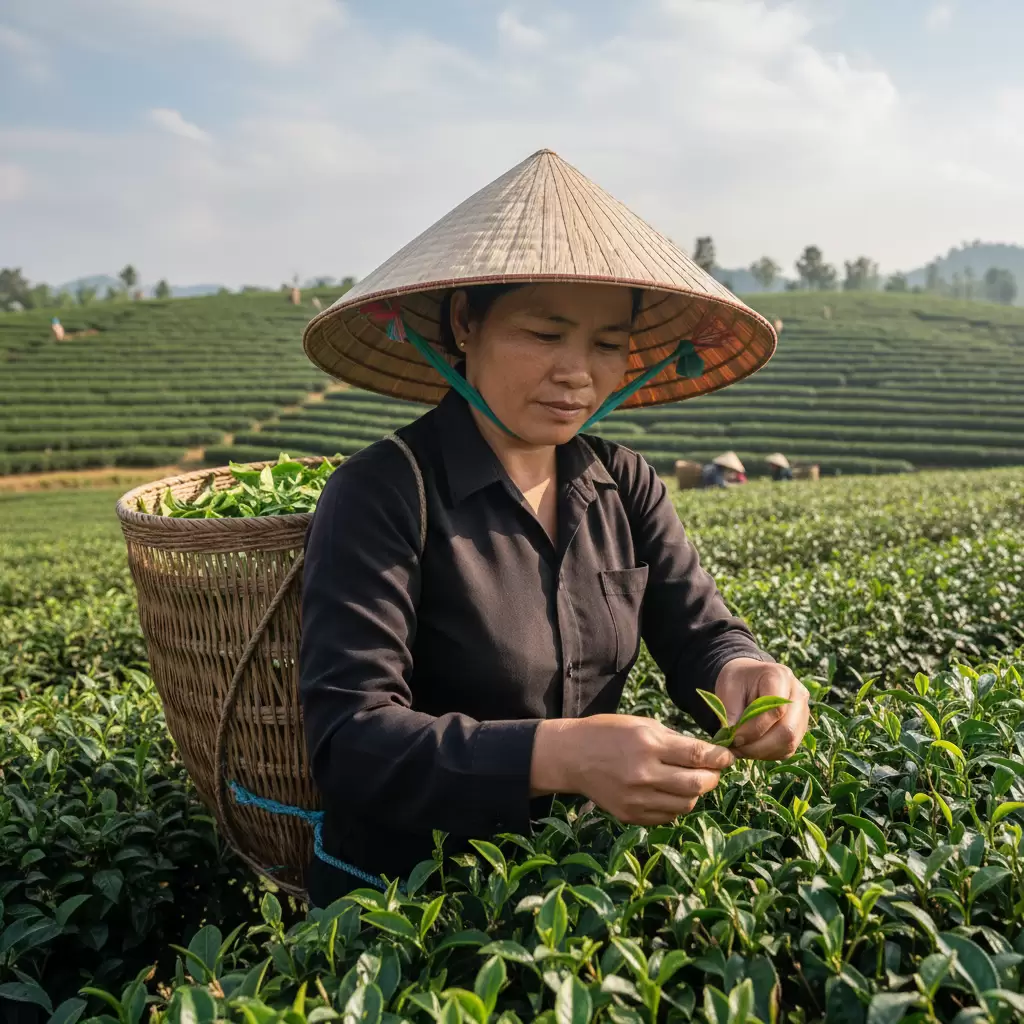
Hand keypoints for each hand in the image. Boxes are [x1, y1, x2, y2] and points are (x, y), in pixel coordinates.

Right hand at [530, 714, 733, 824]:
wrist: (571, 756)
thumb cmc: (608, 733)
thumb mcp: (641, 724)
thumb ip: (674, 740)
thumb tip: (707, 753)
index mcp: (648, 744)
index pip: (697, 755)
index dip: (720, 757)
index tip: (728, 756)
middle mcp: (644, 773)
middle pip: (697, 784)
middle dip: (712, 777)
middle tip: (713, 771)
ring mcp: (636, 798)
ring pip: (686, 804)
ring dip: (695, 793)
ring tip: (690, 781)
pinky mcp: (630, 815)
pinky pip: (668, 816)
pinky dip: (676, 805)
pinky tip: (669, 792)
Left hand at [715, 658, 809, 759]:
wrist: (747, 678)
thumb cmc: (737, 681)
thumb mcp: (727, 688)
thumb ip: (730, 711)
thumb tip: (732, 738)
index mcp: (780, 676)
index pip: (776, 710)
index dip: (754, 729)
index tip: (733, 737)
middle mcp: (798, 694)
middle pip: (787, 730)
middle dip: (758, 746)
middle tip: (735, 748)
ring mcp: (802, 713)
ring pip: (789, 743)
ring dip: (762, 752)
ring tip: (740, 749)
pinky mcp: (799, 728)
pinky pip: (787, 749)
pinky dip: (767, 753)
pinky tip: (750, 748)